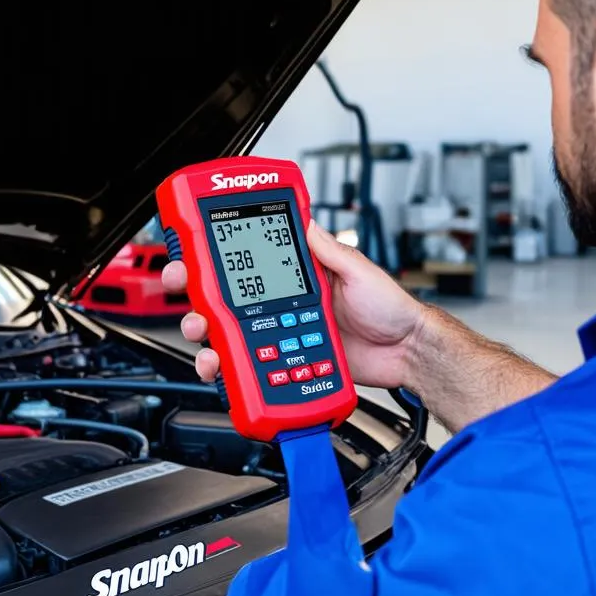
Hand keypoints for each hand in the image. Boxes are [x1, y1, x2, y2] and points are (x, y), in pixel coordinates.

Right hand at [161, 221, 426, 389]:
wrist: (406, 353)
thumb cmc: (391, 309)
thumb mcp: (359, 269)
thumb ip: (329, 250)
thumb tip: (305, 221)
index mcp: (298, 278)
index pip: (249, 265)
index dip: (217, 260)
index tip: (192, 255)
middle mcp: (284, 307)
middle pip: (228, 304)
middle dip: (199, 300)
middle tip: (189, 298)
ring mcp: (282, 338)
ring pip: (232, 340)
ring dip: (209, 340)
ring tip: (206, 342)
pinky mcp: (288, 367)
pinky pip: (253, 372)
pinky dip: (234, 375)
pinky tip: (227, 373)